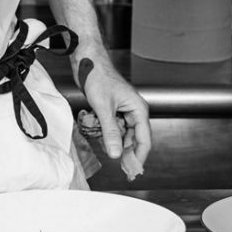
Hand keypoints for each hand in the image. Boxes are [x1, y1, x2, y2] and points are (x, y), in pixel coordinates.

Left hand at [75, 53, 150, 167]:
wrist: (86, 61)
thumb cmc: (98, 76)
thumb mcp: (104, 107)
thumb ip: (110, 131)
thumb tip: (115, 154)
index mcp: (138, 109)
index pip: (144, 139)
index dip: (139, 156)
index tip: (132, 170)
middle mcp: (133, 111)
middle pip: (133, 138)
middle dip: (124, 150)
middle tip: (118, 166)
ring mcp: (123, 110)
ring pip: (122, 133)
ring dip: (113, 140)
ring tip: (104, 145)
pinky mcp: (112, 108)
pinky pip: (112, 126)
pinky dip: (106, 132)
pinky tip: (98, 133)